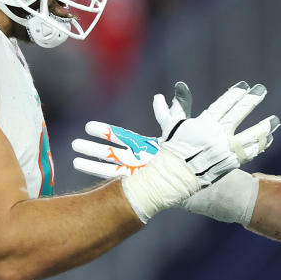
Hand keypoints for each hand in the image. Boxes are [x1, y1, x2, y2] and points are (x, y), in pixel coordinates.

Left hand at [71, 81, 278, 179]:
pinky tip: (91, 171)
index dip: (106, 132)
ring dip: (93, 164)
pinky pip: (121, 178)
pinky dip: (107, 175)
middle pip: (113, 155)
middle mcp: (143, 161)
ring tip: (74, 161)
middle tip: (73, 145)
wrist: (207, 177)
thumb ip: (170, 114)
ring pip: (113, 168)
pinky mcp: (143, 181)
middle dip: (93, 151)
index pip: (124, 138)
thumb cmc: (195, 153)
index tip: (88, 127)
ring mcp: (142, 172)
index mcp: (151, 148)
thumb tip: (161, 98)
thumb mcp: (182, 133)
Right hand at [153, 81, 278, 167]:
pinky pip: (248, 153)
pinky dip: (258, 146)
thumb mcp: (170, 126)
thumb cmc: (170, 151)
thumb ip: (171, 109)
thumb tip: (160, 95)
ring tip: (275, 121)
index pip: (223, 104)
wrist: (173, 178)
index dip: (235, 94)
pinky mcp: (230, 163)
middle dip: (251, 100)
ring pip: (249, 136)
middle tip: (262, 90)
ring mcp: (225, 149)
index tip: (245, 86)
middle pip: (238, 114)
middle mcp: (216, 134)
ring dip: (263, 128)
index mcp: (203, 123)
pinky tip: (267, 140)